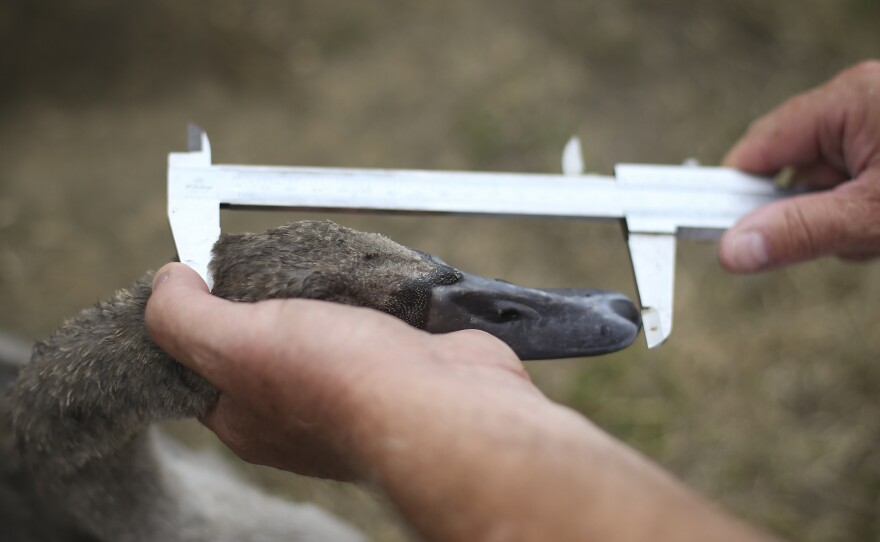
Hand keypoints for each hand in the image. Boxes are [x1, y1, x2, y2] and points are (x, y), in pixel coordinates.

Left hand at [144, 262, 533, 480]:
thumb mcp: (236, 344)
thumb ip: (184, 318)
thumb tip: (167, 281)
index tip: (203, 271)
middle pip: (265, 336)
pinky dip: (369, 293)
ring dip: (322, 289)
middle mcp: (296, 409)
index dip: (196, 315)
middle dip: (267, 293)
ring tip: (321, 263)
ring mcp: (353, 386)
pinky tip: (368, 278)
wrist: (447, 404)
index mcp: (247, 417)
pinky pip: (370, 317)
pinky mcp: (397, 362)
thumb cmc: (341, 383)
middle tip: (269, 259)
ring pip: (321, 322)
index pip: (203, 362)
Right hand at [720, 60, 879, 271]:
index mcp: (847, 100)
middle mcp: (858, 103)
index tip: (722, 232)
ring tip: (875, 232)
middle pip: (791, 169)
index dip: (736, 192)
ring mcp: (875, 124)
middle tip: (838, 239)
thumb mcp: (873, 214)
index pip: (758, 147)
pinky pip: (851, 183)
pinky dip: (860, 212)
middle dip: (806, 213)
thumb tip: (733, 249)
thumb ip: (802, 231)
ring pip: (824, 184)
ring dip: (839, 219)